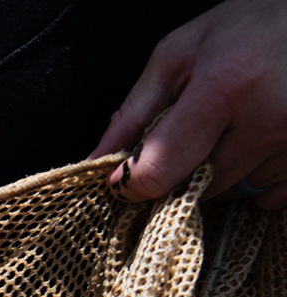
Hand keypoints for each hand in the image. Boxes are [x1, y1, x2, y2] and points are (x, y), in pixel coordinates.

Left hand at [89, 0, 286, 209]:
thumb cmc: (248, 28)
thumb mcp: (179, 54)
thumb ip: (134, 112)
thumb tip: (97, 160)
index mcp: (224, 89)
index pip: (160, 171)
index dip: (132, 181)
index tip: (126, 176)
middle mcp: (267, 121)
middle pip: (193, 187)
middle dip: (181, 168)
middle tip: (194, 130)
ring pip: (231, 193)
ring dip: (220, 171)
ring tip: (234, 125)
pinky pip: (269, 197)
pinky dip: (256, 180)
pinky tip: (257, 143)